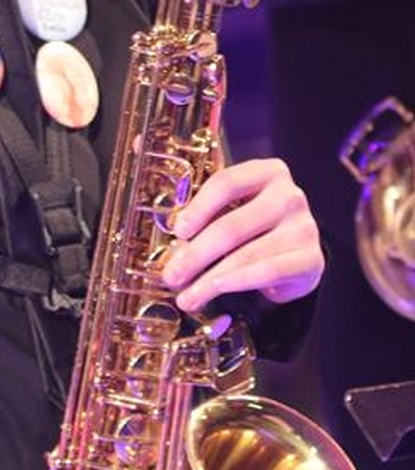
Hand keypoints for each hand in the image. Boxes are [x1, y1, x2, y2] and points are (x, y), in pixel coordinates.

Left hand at [161, 156, 323, 312]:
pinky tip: (215, 291)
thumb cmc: (253, 228)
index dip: (198, 207)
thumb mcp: (231, 209)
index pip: (227, 183)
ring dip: (209, 279)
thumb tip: (159, 206)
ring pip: (246, 254)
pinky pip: (268, 272)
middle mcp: (289, 196)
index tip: (177, 231)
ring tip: (186, 296)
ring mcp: (303, 228)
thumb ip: (201, 208)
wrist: (293, 258)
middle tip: (171, 275)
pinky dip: (237, 284)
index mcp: (266, 173)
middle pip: (232, 226)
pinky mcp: (310, 259)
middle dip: (195, 255)